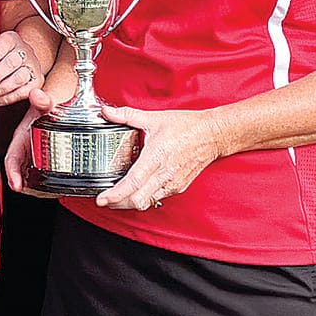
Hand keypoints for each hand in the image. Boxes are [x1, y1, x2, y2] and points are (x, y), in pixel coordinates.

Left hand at [0, 31, 42, 107]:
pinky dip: (7, 99)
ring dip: (0, 89)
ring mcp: (33, 65)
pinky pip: (23, 92)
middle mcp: (25, 50)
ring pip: (19, 78)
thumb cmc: (1, 57)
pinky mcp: (37, 81)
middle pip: (10, 63)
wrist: (22, 59)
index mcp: (11, 39)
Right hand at [2, 88, 58, 196]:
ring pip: (31, 175)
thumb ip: (42, 101)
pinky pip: (42, 173)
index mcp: (20, 139)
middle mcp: (25, 150)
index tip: (15, 184)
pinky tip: (59, 186)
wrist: (52, 106)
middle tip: (37, 192)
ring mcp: (34, 156)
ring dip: (37, 186)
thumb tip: (37, 96)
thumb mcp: (43, 104)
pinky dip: (47, 182)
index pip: (11, 159)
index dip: (12, 173)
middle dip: (26, 185)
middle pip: (21, 171)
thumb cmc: (44, 107)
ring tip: (49, 191)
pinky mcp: (44, 159)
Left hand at [94, 104, 226, 211]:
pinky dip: (144, 198)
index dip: (115, 194)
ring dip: (130, 203)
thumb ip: (127, 115)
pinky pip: (157, 198)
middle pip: (136, 200)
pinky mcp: (178, 187)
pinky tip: (137, 191)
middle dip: (118, 203)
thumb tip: (107, 112)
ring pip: (147, 203)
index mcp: (156, 157)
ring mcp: (172, 183)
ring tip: (117, 197)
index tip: (102, 199)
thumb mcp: (154, 118)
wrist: (213, 135)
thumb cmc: (187, 127)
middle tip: (104, 199)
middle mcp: (164, 174)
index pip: (132, 183)